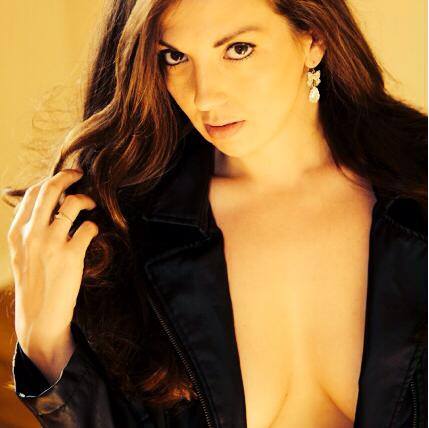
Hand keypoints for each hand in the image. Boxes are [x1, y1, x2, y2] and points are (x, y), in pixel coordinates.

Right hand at [7, 168, 97, 379]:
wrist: (39, 315)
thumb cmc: (33, 281)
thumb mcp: (21, 253)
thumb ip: (28, 228)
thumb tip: (43, 204)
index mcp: (17, 232)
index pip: (33, 193)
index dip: (51, 180)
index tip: (64, 178)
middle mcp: (31, 233)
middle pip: (50, 189)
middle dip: (68, 176)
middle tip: (80, 175)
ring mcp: (51, 243)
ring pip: (72, 203)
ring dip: (86, 200)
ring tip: (91, 205)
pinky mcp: (71, 255)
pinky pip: (88, 228)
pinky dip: (94, 226)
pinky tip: (92, 232)